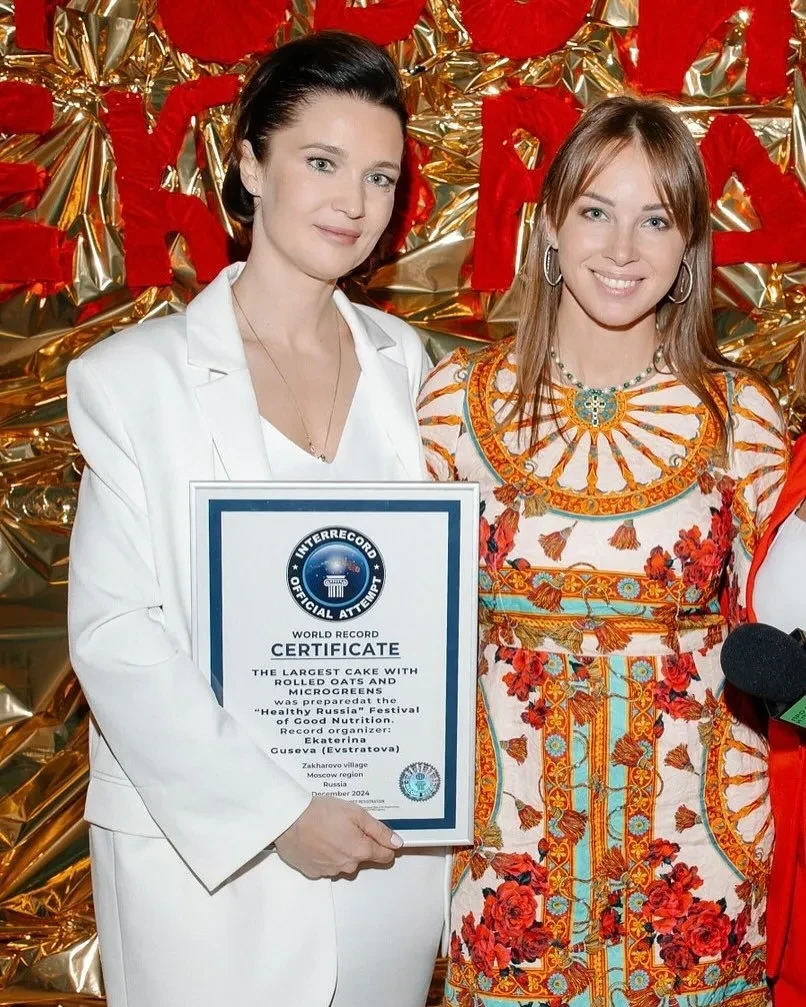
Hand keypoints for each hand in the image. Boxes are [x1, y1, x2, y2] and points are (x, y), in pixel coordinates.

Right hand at [274, 795, 402, 878]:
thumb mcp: (356, 813)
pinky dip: (326, 855)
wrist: (288, 820)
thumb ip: (378, 830)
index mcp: (361, 851)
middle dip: (360, 844)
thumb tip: (397, 842)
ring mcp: (330, 871)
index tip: (379, 835)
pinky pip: (327, 865)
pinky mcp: (314, 872)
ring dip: (342, 850)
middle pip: (364, 858)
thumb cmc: (322, 812)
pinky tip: (318, 840)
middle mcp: (348, 866)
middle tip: (347, 825)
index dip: (385, 845)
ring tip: (329, 831)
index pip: (385, 856)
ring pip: (345, 863)